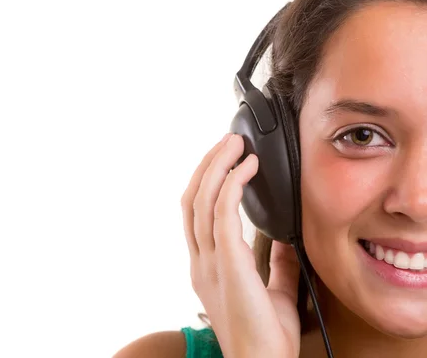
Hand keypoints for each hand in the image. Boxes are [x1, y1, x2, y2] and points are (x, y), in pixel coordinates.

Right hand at [181, 133, 301, 356]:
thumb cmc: (265, 337)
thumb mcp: (274, 292)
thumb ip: (276, 264)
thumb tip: (286, 239)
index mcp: (207, 267)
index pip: (195, 215)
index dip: (204, 183)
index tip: (222, 161)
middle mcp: (202, 261)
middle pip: (192, 200)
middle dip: (206, 166)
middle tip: (227, 142)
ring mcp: (210, 262)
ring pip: (202, 201)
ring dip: (217, 167)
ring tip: (235, 144)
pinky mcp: (228, 263)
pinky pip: (223, 214)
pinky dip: (232, 185)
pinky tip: (247, 168)